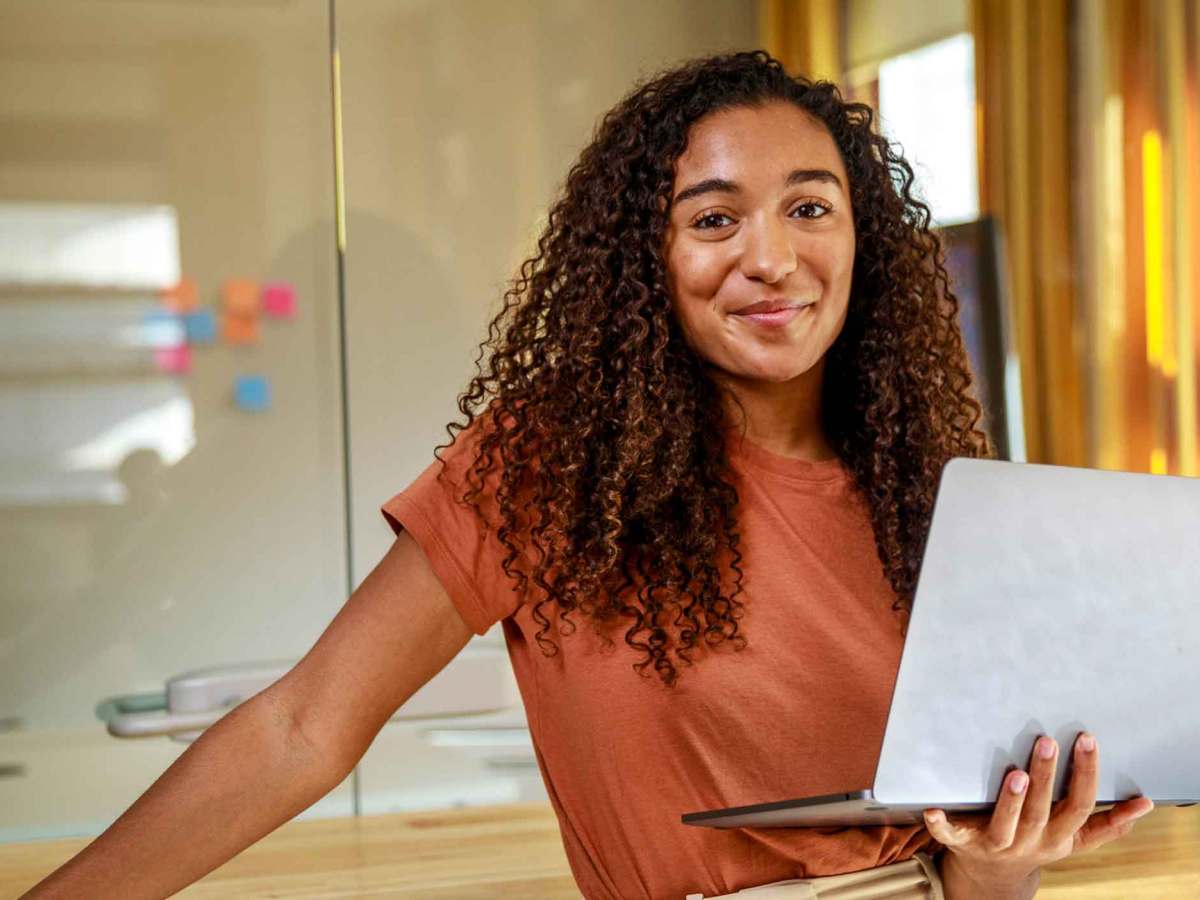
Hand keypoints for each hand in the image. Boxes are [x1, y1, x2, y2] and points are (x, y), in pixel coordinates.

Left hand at [922, 732, 1153, 893]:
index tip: (1087, 739)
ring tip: (1016, 773)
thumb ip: (1107, 823)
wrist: (994, 877)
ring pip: (1006, 824)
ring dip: (1011, 800)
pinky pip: (950, 836)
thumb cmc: (1037, 842)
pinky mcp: (962, 844)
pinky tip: (932, 810)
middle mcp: (1030, 841)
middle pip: (1043, 810)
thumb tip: (1145, 804)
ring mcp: (995, 843)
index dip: (1086, 773)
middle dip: (1047, 777)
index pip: (1079, 804)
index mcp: (1059, 835)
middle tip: (1047, 742)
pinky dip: (941, 824)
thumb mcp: (1074, 837)